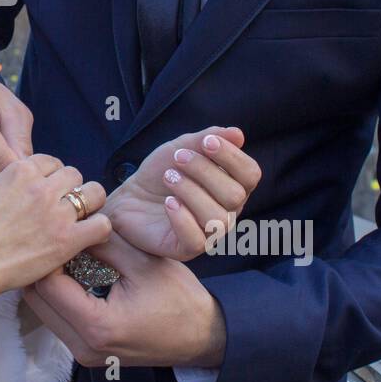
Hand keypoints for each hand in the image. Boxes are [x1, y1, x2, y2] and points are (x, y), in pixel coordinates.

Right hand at [0, 154, 111, 300]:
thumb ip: (12, 183)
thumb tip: (28, 187)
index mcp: (20, 170)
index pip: (52, 162)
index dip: (52, 178)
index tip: (48, 193)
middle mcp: (41, 186)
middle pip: (74, 175)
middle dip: (70, 189)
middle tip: (62, 209)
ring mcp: (56, 212)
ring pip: (94, 193)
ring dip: (88, 205)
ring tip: (79, 220)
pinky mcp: (66, 239)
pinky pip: (102, 224)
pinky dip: (98, 229)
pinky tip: (86, 238)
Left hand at [23, 231, 225, 368]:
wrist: (202, 336)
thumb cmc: (180, 299)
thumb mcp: (144, 263)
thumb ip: (105, 243)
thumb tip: (74, 222)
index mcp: (98, 326)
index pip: (48, 285)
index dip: (50, 254)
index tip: (59, 231)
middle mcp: (84, 346)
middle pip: (37, 301)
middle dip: (43, 267)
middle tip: (57, 239)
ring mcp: (84, 353)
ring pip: (43, 311)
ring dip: (49, 281)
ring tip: (67, 254)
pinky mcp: (87, 351)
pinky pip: (57, 319)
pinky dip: (60, 295)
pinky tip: (76, 273)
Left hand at [106, 126, 260, 259]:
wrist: (129, 197)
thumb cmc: (161, 172)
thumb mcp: (181, 147)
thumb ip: (208, 139)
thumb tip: (237, 134)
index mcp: (232, 186)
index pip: (251, 174)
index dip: (232, 157)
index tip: (206, 142)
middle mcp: (227, 212)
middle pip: (235, 195)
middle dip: (205, 171)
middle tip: (178, 158)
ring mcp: (209, 232)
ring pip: (216, 218)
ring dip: (190, 191)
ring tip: (168, 177)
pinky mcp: (187, 248)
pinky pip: (197, 240)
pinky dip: (182, 217)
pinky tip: (168, 202)